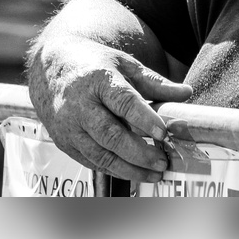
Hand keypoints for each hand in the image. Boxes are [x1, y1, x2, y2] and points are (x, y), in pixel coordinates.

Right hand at [27, 37, 193, 181]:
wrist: (51, 68)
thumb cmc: (93, 66)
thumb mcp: (124, 64)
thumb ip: (156, 82)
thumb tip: (187, 92)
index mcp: (99, 80)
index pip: (123, 102)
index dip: (144, 119)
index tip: (164, 133)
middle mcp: (80, 105)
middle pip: (110, 134)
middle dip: (139, 152)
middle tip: (162, 162)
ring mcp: (69, 126)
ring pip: (100, 154)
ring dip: (129, 168)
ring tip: (154, 173)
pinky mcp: (64, 143)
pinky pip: (91, 162)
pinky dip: (114, 170)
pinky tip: (133, 172)